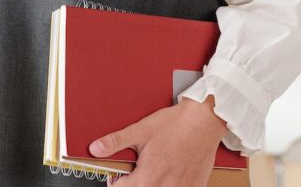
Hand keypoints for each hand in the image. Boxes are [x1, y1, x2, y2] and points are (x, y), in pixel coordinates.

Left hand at [90, 96, 227, 186]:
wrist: (204, 120)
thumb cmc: (175, 124)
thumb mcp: (141, 130)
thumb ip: (116, 141)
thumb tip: (95, 149)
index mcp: (147, 177)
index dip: (116, 182)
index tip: (119, 174)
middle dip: (135, 184)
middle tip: (138, 170)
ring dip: (153, 184)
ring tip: (155, 171)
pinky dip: (171, 185)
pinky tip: (171, 173)